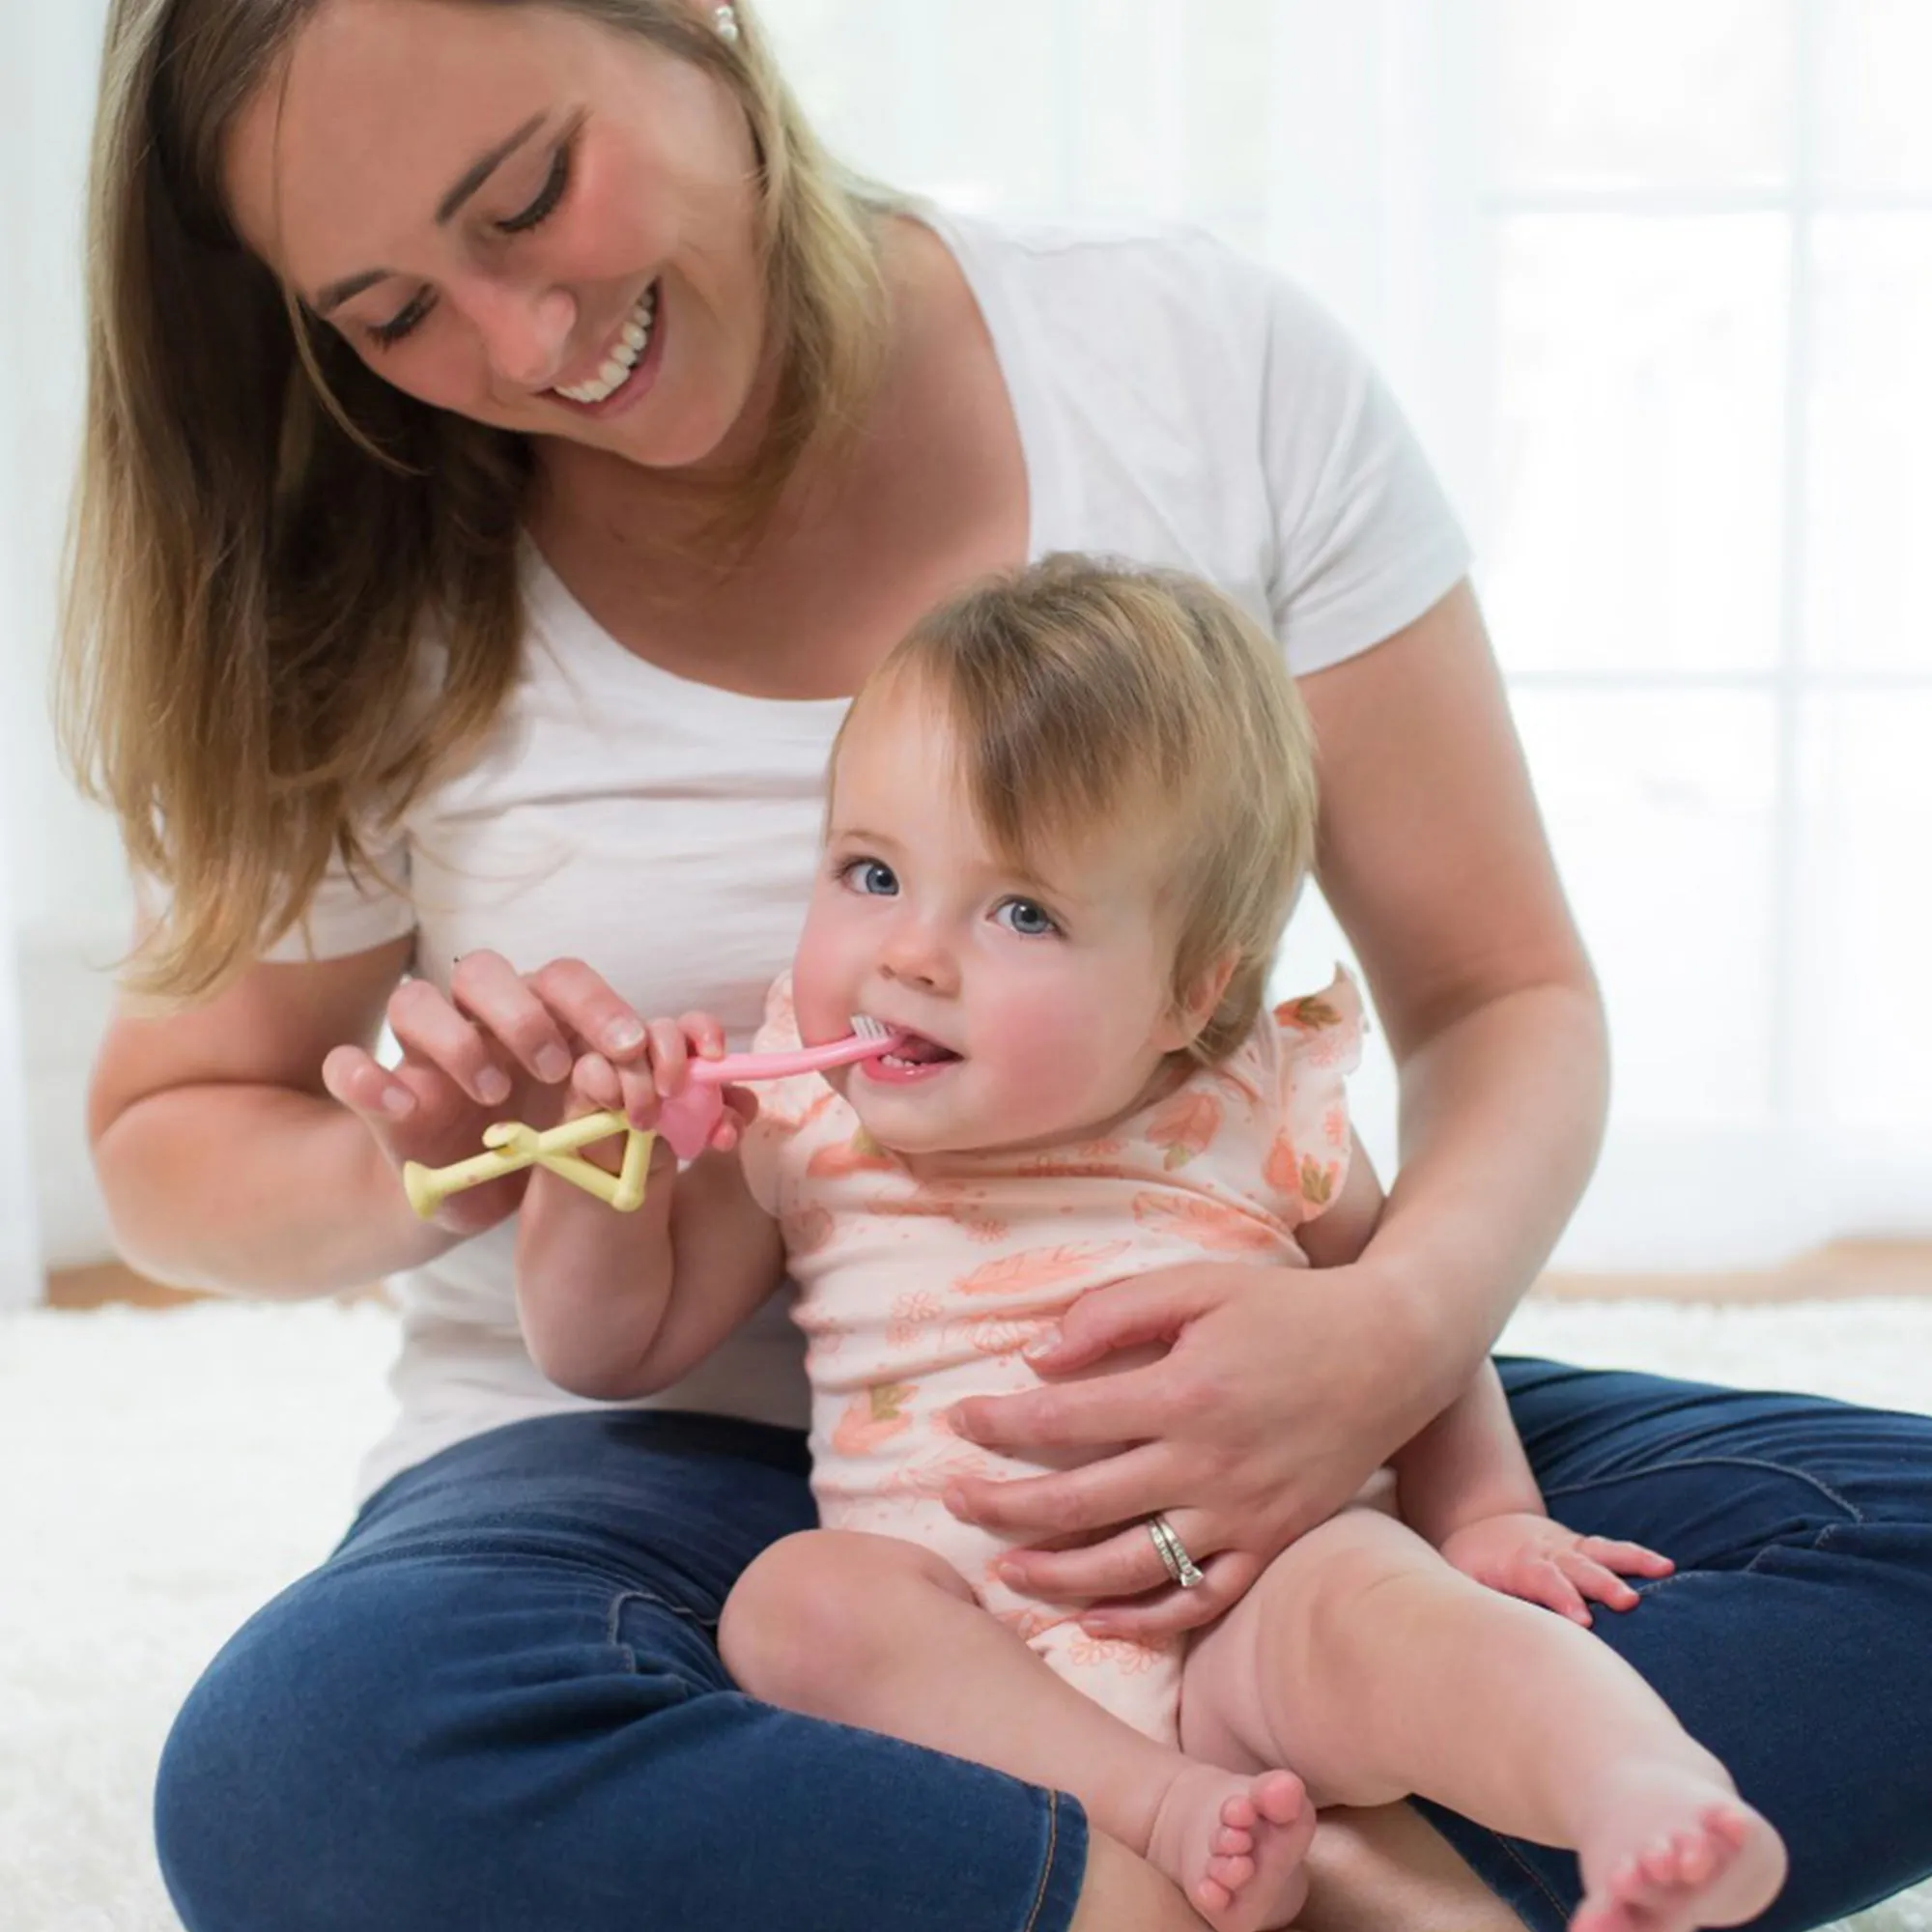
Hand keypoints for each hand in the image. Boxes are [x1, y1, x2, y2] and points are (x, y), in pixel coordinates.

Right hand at [320, 950, 651, 1234]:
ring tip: (495, 1095)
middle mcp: (473, 1019)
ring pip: (415, 1000)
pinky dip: (367, 1079)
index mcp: (535, 1014)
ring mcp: (420, 1053)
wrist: (474, 1198)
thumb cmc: (543, 1148)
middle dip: (525, 1013)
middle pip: (483, 972)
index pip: (562, 978)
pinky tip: (403, 1108)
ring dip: (457, 1042)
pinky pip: (346, 1067)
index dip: (599, 1004)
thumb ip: (613, 1103)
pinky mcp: (376, 1096)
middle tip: (556, 1068)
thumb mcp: (586, 1128)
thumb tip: (647, 1090)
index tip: (631, 1050)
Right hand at [568, 1009, 756, 1157]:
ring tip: (644, 1122)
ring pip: (626, 1048)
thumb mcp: (703, 1133)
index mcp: (681, 1056)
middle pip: (660, 1028)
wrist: (622, 1177)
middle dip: (671, 1056)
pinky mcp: (580, 1082)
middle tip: (672, 1092)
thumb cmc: (664, 1145)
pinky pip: (590, 1068)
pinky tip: (614, 1107)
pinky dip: (606, 1084)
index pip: (693, 1027)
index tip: (715, 1055)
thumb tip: (746, 1106)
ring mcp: (612, 1062)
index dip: (705, 1032)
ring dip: (639, 1081)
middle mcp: (647, 1051)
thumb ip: (726, 1116)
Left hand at [941, 1259, 1430, 1640]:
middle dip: (1002, 1507)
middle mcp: (1207, 1465)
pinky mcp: (1271, 1546)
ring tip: (1005, 1569)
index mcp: (1183, 1392)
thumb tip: (1036, 1358)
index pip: (1062, 1421)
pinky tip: (1095, 1616)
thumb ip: (1113, 1313)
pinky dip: (1143, 1618)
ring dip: (1056, 1574)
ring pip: (1129, 1567)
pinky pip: (1199, 1600)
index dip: (999, 1426)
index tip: (958, 1423)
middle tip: (953, 1501)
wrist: (1394, 1350)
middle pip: (1079, 1504)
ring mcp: (1242, 1516)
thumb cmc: (1286, 1307)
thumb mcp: (1198, 1283)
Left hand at [1439, 1511, 1673, 1625]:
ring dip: (1630, 1562)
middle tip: (1628, 1602)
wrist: (1483, 1529)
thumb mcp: (1463, 1582)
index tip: (1583, 1622)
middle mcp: (1548, 1553)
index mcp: (1518, 1565)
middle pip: (1577, 1567)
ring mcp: (1568, 1549)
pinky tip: (1667, 1566)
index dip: (1562, 1599)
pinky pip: (1613, 1550)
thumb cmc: (1474, 1568)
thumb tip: (1482, 1643)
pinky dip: (1638, 1556)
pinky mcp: (1583, 1548)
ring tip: (1663, 1570)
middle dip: (1602, 1584)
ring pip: (1600, 1552)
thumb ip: (1477, 1605)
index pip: (1542, 1581)